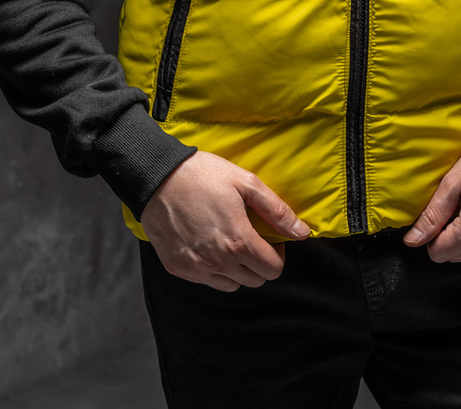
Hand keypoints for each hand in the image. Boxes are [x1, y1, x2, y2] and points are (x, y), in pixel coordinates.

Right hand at [139, 151, 311, 291]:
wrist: (158, 178)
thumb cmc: (204, 175)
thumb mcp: (246, 183)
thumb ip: (277, 211)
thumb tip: (302, 233)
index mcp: (239, 242)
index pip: (273, 270)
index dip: (277, 253)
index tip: (268, 237)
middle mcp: (218, 262)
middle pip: (255, 280)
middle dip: (259, 261)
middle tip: (251, 236)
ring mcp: (197, 269)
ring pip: (233, 285)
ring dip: (238, 268)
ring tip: (230, 240)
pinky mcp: (179, 269)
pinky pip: (207, 281)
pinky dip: (214, 269)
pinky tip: (209, 244)